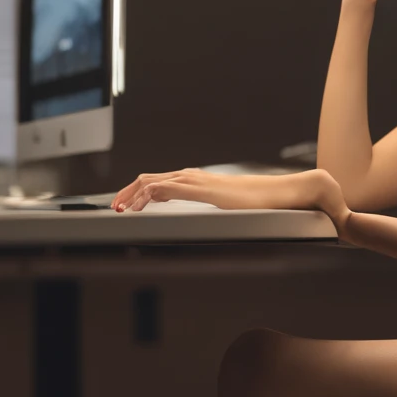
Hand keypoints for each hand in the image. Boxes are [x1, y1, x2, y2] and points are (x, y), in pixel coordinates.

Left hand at [111, 166, 351, 234]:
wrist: (283, 193)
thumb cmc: (260, 202)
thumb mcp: (227, 206)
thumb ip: (214, 208)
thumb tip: (203, 221)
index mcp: (197, 180)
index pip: (159, 181)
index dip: (137, 193)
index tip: (124, 207)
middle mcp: (194, 176)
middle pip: (149, 178)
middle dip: (126, 193)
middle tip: (113, 209)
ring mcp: (198, 180)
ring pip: (153, 180)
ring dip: (132, 194)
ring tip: (120, 211)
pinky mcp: (203, 189)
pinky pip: (167, 187)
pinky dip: (148, 195)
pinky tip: (139, 208)